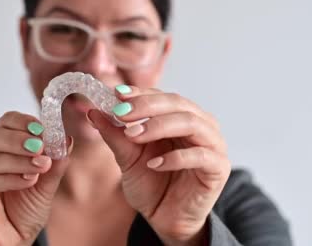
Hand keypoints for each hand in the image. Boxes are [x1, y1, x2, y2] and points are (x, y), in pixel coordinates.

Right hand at [0, 111, 72, 245]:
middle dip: (21, 141)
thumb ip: (55, 161)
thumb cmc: (25, 206)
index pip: (8, 120)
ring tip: (39, 168)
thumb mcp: (47, 182)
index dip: (25, 123)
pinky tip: (25, 181)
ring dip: (17, 161)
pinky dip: (6, 179)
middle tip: (41, 149)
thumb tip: (66, 139)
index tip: (43, 131)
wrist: (13, 238)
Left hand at [87, 86, 229, 244]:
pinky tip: (154, 164)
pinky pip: (200, 155)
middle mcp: (201, 125)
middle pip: (178, 104)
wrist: (165, 219)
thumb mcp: (127, 157)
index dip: (141, 93)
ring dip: (159, 126)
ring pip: (191, 123)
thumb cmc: (152, 184)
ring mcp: (213, 145)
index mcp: (181, 117)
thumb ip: (115, 135)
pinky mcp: (219, 168)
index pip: (163, 96)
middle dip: (147, 106)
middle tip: (122, 113)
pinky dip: (174, 157)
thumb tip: (93, 111)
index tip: (117, 95)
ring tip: (133, 135)